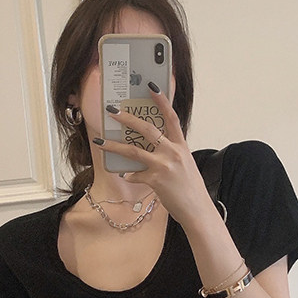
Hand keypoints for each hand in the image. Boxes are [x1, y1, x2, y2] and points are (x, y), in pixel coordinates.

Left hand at [93, 86, 213, 226]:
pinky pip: (135, 174)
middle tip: (112, 111)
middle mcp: (173, 152)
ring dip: (114, 145)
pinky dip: (129, 174)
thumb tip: (150, 149)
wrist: (197, 210)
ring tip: (100, 141)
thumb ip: (170, 154)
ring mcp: (164, 165)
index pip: (171, 117)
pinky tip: (126, 175)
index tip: (151, 87)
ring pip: (133, 150)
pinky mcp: (156, 180)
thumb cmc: (191, 189)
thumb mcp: (184, 165)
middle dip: (127, 118)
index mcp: (181, 146)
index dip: (161, 100)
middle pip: (147, 129)